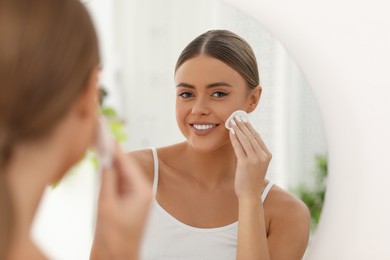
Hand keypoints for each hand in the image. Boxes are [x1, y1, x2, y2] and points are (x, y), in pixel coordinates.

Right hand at [91, 145, 151, 259]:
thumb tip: (105, 159)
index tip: (107, 134)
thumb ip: (107, 179)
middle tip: (101, 137)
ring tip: (101, 146)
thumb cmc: (114, 237)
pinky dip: (111, 174)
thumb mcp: (106, 204)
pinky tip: (104, 165)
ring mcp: (136, 196)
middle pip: (125, 166)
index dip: (115, 148)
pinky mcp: (129, 201)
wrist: (117, 257)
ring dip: (111, 162)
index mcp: (141, 191)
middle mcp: (142, 191)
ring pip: (122, 173)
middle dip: (113, 153)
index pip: (126, 163)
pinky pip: (120, 182)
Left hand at [229, 115, 271, 199]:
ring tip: (232, 122)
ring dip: (238, 129)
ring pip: (245, 140)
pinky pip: (239, 148)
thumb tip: (245, 139)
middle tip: (236, 116)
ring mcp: (255, 160)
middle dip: (243, 125)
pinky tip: (231, 133)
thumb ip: (255, 153)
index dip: (250, 127)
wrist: (250, 195)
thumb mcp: (258, 164)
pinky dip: (234, 139)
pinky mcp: (245, 163)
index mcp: (267, 155)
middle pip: (251, 136)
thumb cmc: (252, 179)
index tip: (244, 119)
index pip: (257, 137)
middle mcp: (263, 156)